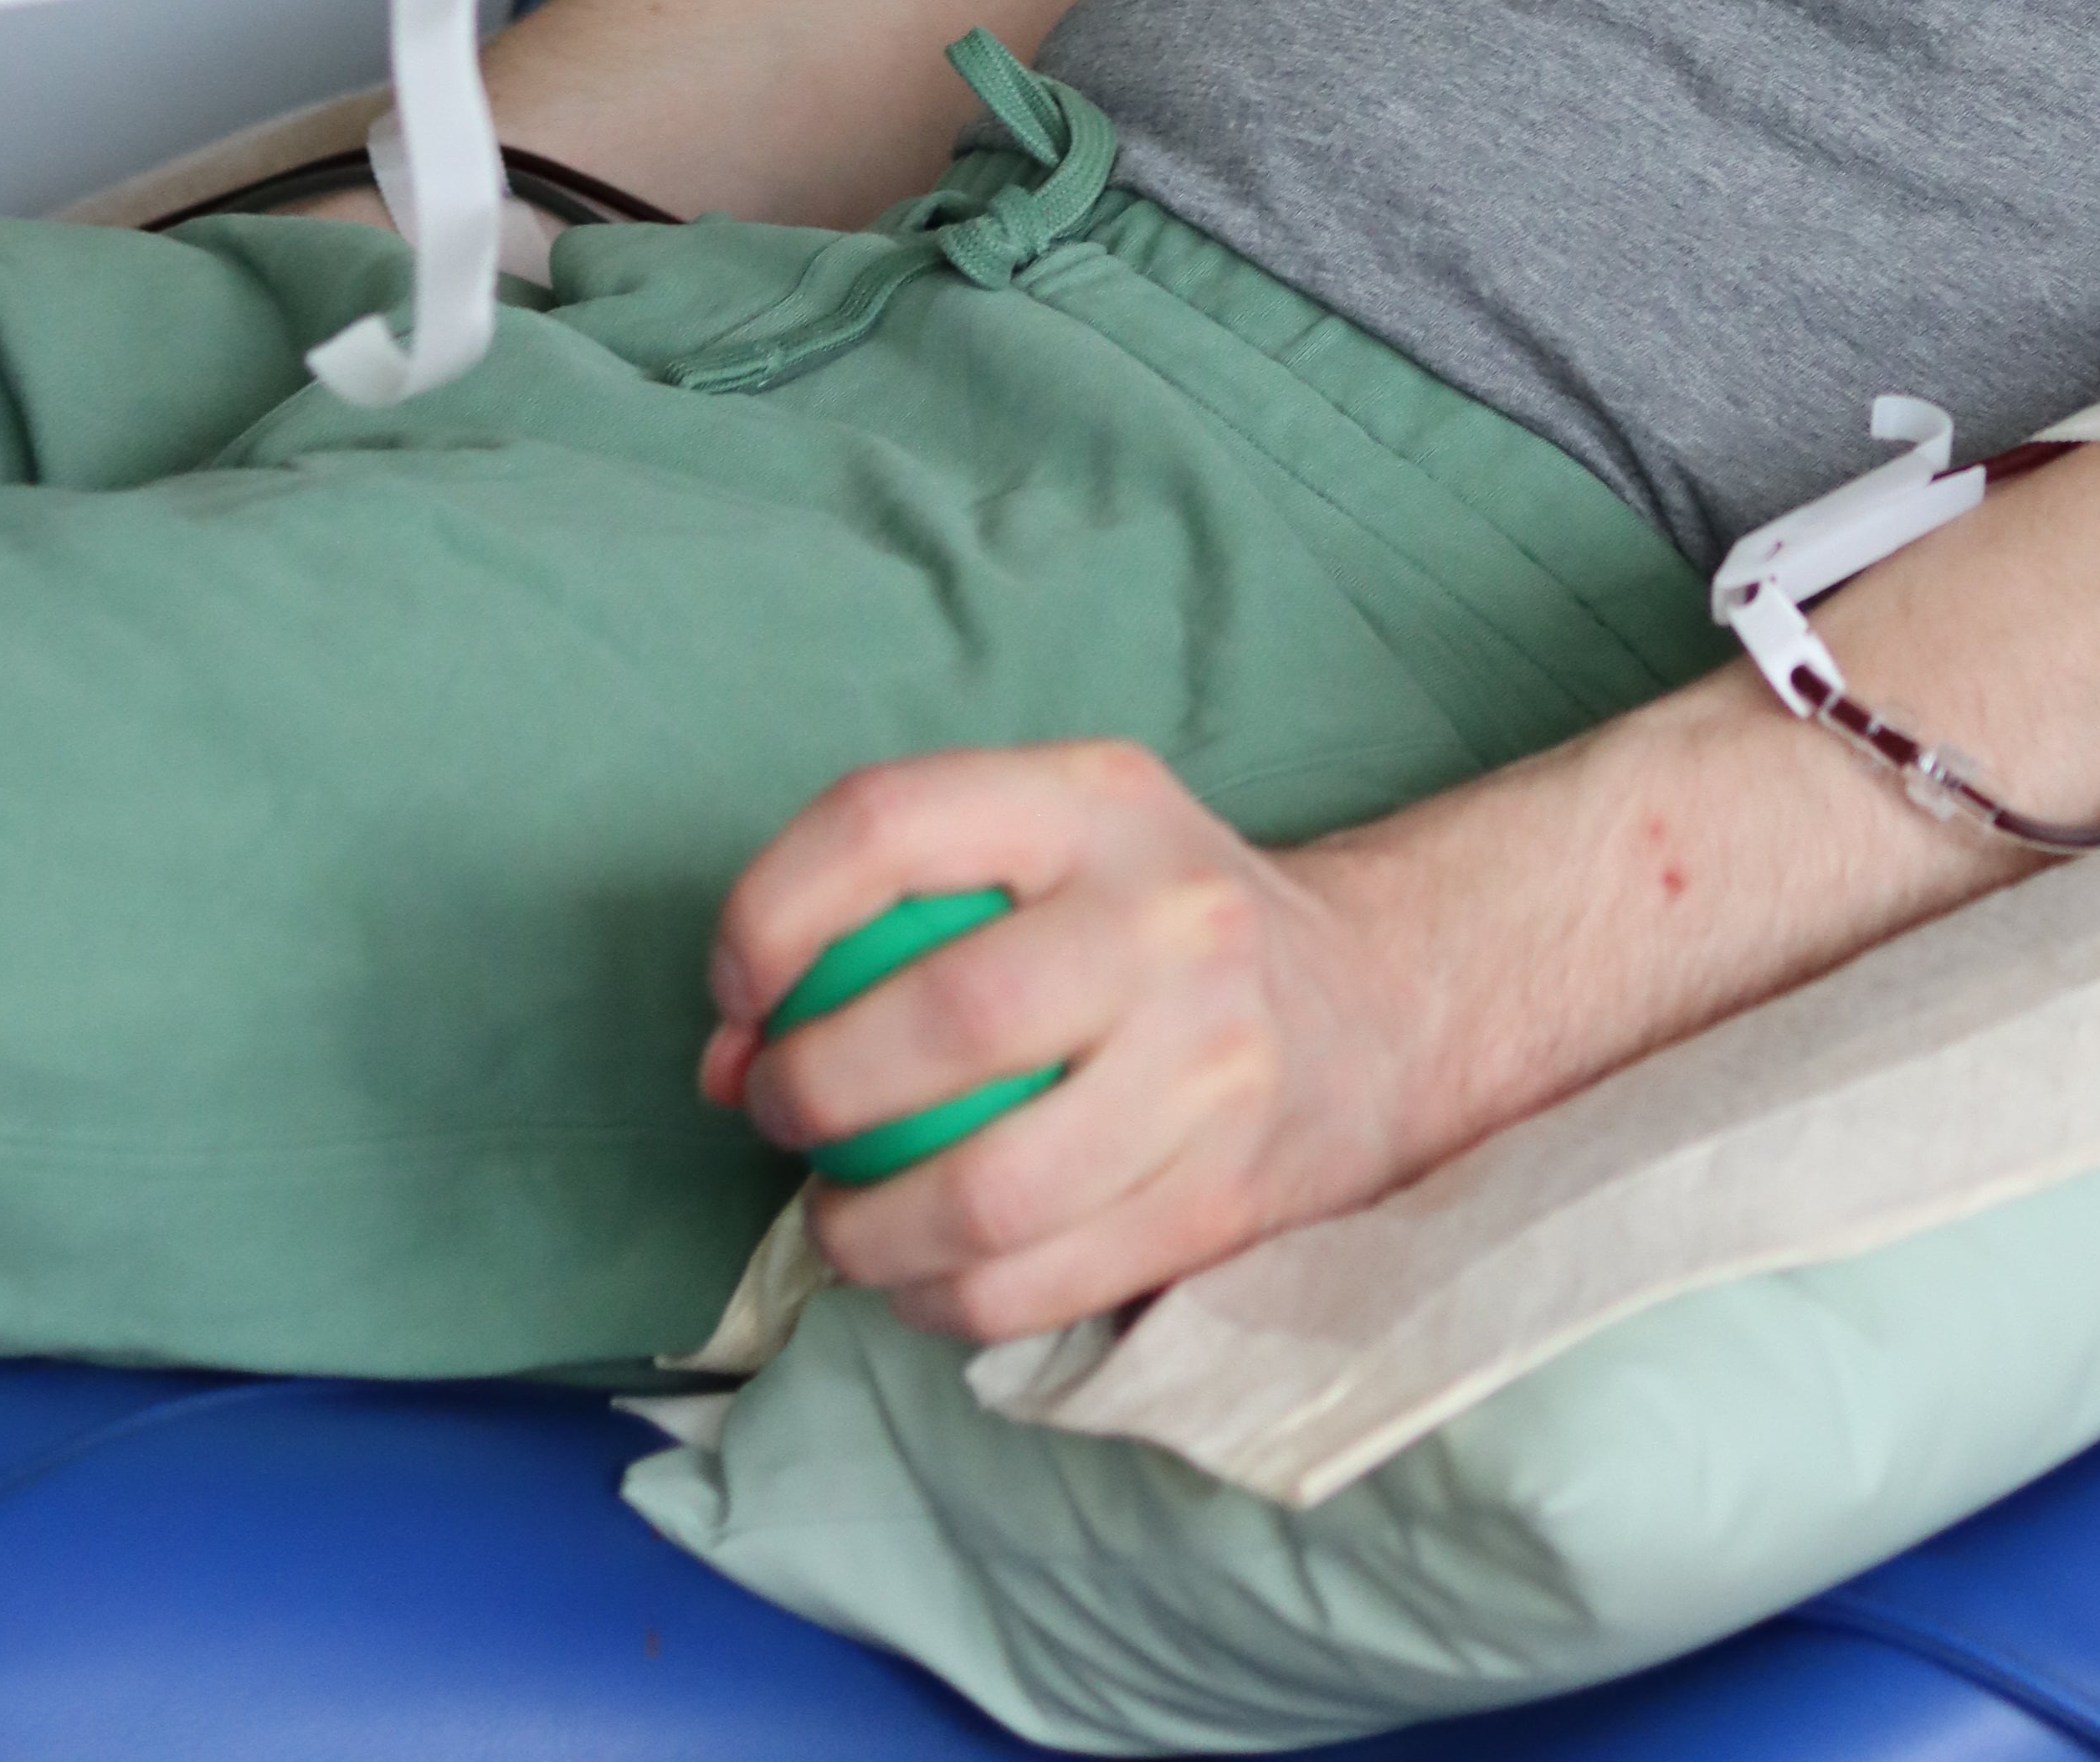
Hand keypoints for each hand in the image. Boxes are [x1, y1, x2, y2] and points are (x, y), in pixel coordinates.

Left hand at [704, 741, 1440, 1340]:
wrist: (1374, 1007)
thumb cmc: (1153, 924)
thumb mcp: (1047, 853)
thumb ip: (885, 920)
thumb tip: (725, 1053)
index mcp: (1097, 801)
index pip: (889, 820)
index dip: (770, 913)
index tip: (738, 992)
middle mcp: (1168, 917)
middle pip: (945, 1019)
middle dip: (812, 1089)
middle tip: (782, 1112)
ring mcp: (1209, 1063)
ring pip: (986, 1190)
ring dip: (863, 1231)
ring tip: (837, 1217)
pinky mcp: (1222, 1198)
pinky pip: (1032, 1288)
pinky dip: (936, 1300)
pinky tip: (915, 1274)